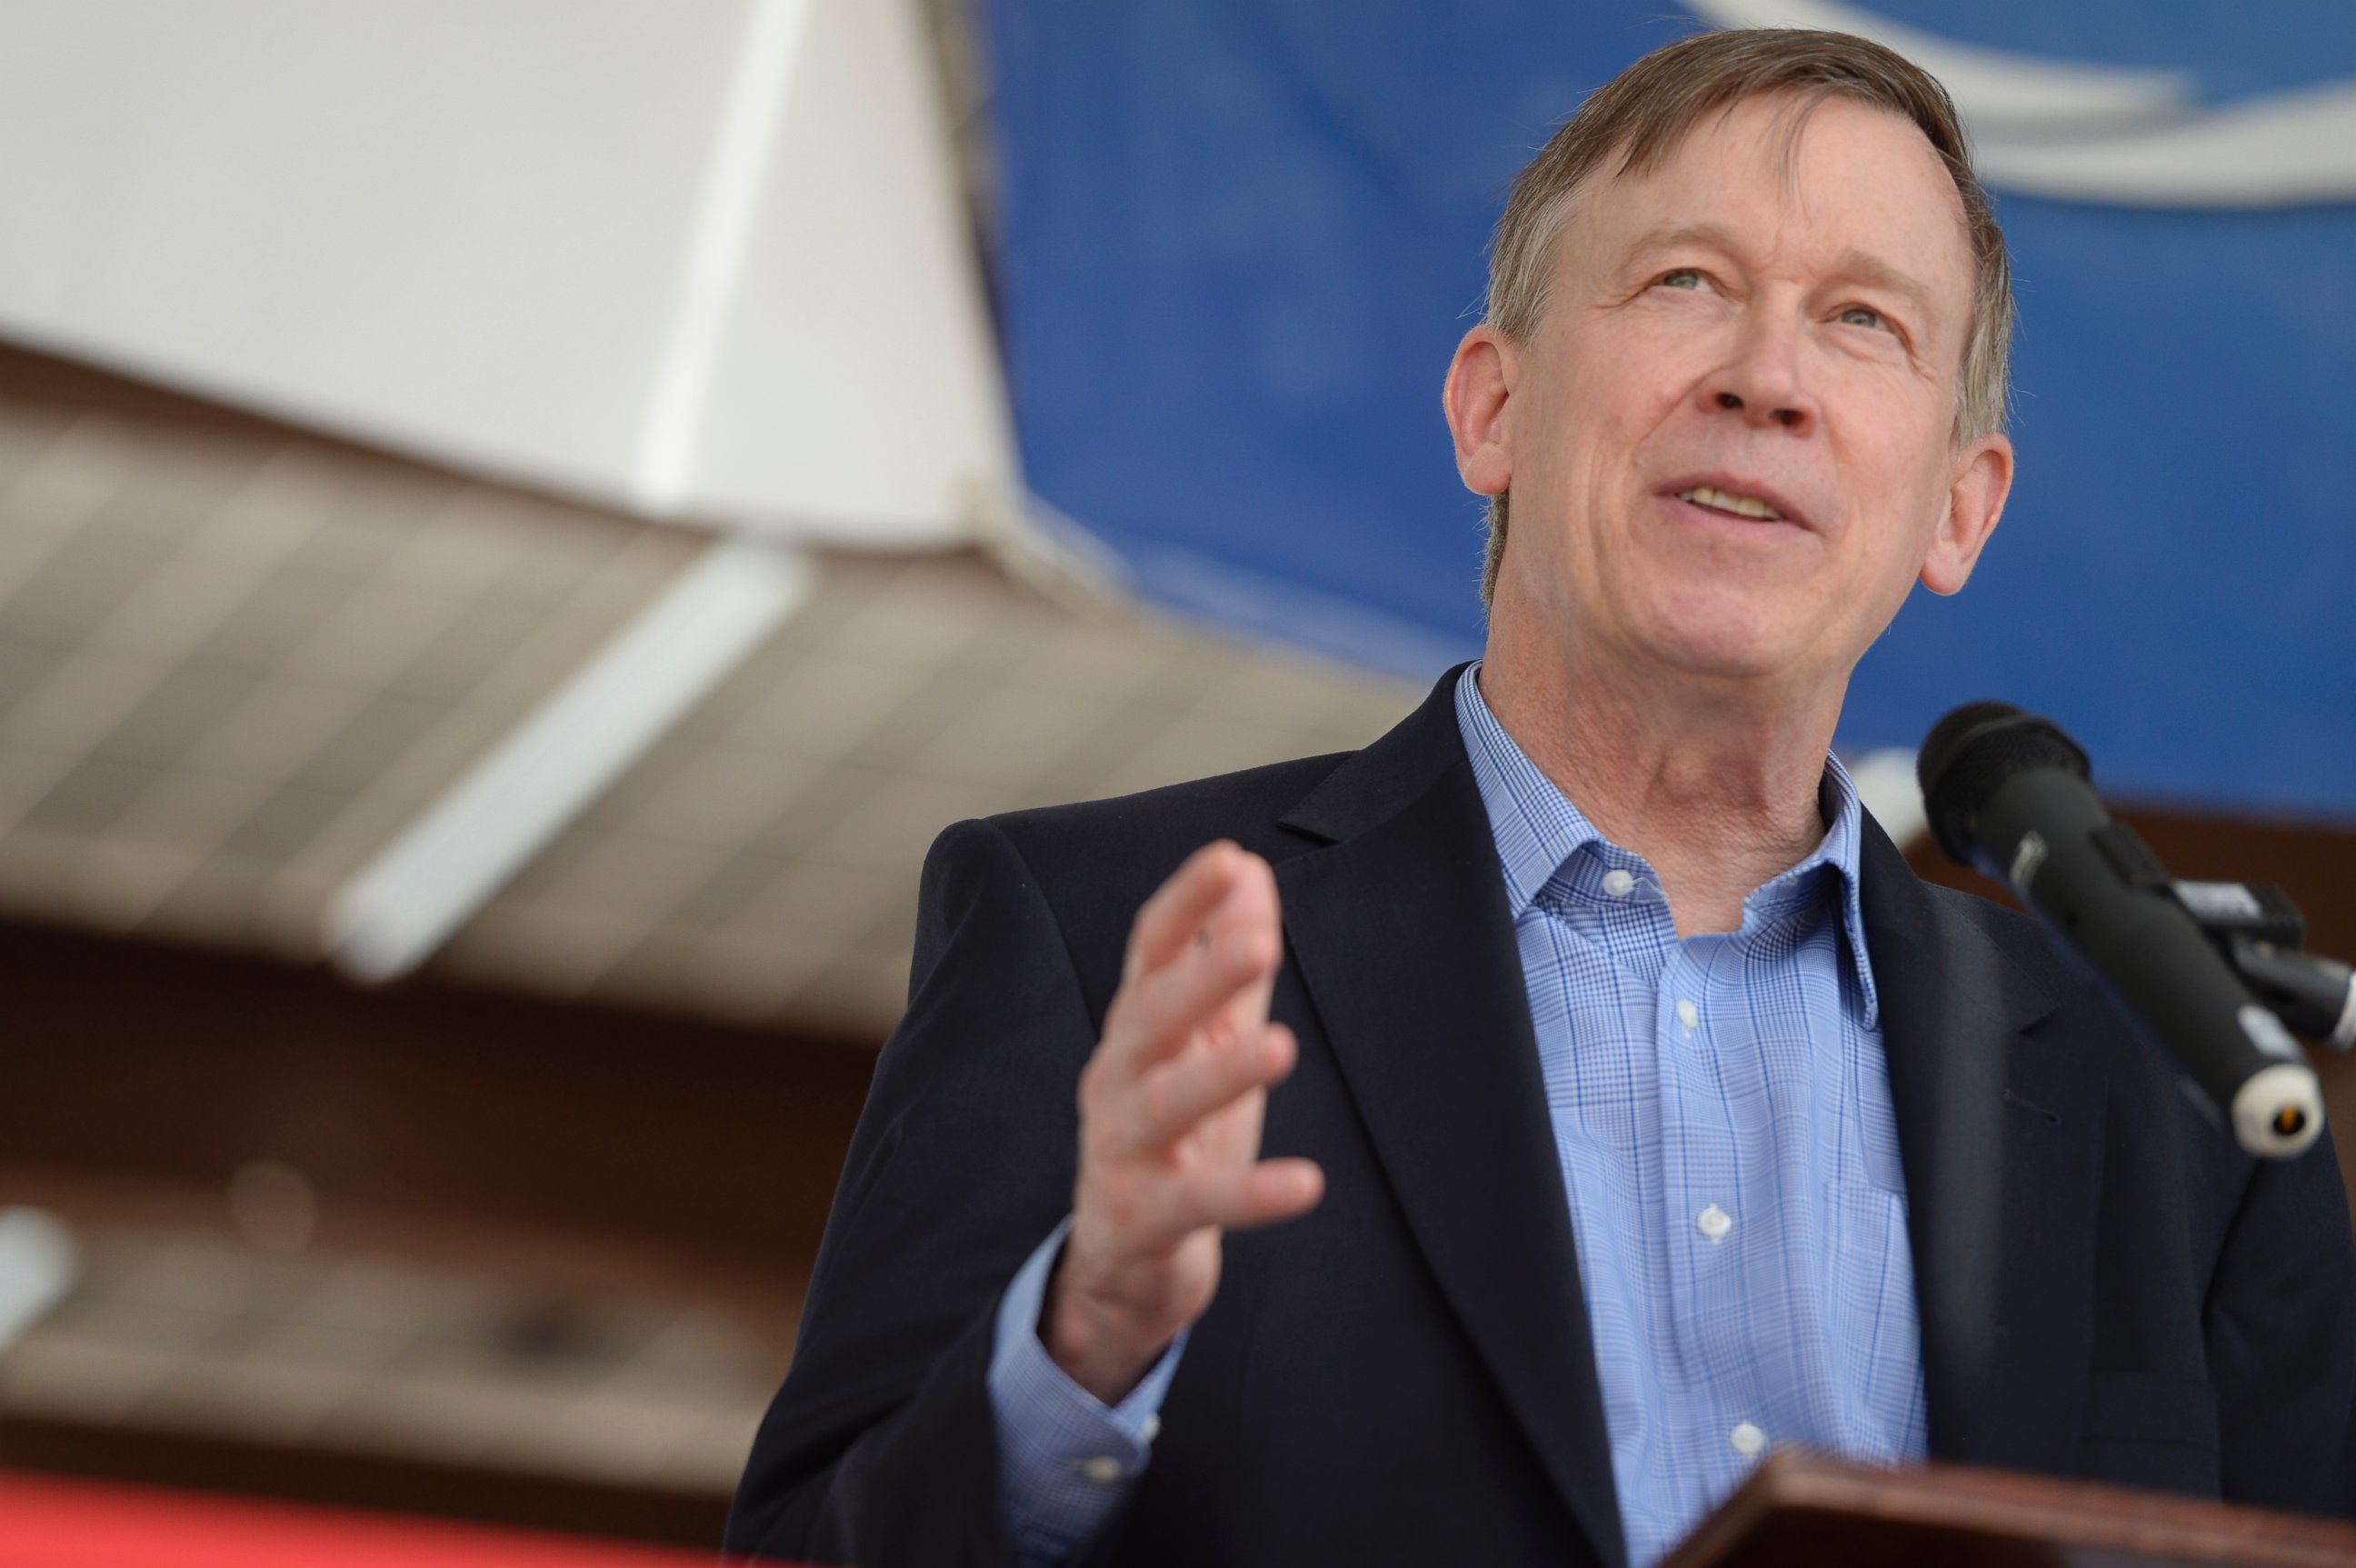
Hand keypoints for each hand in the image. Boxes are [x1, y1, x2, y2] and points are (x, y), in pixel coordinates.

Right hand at [1043, 841, 1324, 1403]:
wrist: (1121, 1260)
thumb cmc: (1172, 1133)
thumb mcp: (1203, 1039)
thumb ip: (1225, 959)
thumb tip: (1252, 867)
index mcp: (1137, 1027)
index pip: (1149, 950)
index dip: (1184, 903)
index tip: (1228, 857)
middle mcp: (1117, 1078)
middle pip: (1152, 1018)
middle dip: (1201, 978)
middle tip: (1259, 944)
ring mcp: (1123, 1148)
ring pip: (1164, 1105)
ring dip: (1219, 1076)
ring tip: (1280, 1047)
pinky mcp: (1143, 1217)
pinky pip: (1197, 1204)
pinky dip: (1250, 1195)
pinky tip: (1306, 1182)